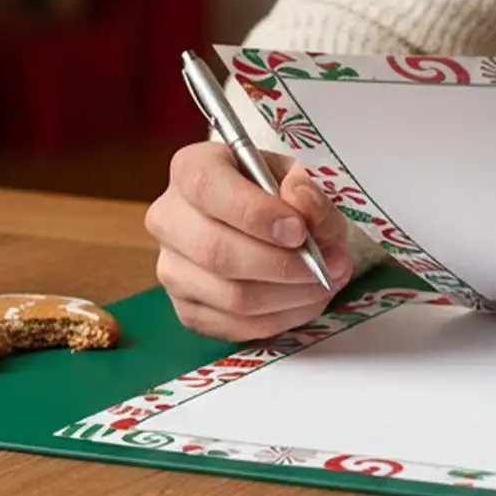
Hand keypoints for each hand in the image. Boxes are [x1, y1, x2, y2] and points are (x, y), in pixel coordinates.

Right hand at [146, 141, 353, 340]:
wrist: (254, 216)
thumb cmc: (270, 189)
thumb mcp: (293, 174)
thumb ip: (305, 188)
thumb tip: (302, 206)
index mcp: (190, 169)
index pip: (208, 189)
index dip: (255, 213)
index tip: (298, 230)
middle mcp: (168, 219)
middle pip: (216, 253)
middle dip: (281, 265)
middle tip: (326, 265)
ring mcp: (171, 269)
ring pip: (229, 296)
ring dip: (288, 297)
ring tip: (326, 282)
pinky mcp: (185, 309)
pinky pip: (232, 326)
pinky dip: (278, 319)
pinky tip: (306, 302)